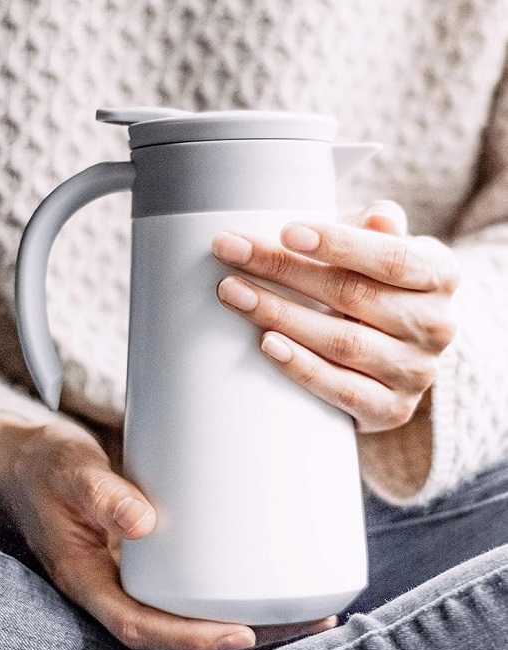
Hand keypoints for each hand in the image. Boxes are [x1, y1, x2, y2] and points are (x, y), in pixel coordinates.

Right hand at [0, 412, 334, 649]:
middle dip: (249, 634)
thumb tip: (145, 522)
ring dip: (257, 614)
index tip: (242, 635)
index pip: (140, 627)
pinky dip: (239, 581)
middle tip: (311, 622)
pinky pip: (199, 577)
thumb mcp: (65, 473)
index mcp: (89, 581)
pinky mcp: (157, 552)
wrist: (27, 458)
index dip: (190, 639)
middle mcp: (119, 585)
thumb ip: (99, 494)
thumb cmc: (42, 467)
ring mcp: (140, 571)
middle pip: (185, 628)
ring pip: (199, 607)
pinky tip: (279, 569)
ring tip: (315, 607)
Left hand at [211, 200, 459, 432]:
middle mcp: (436, 326)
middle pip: (353, 296)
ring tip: (234, 294)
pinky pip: (341, 390)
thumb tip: (377, 217)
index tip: (286, 232)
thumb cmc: (376, 291)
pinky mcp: (390, 411)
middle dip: (284, 271)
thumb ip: (380, 229)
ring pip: (341, 343)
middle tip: (231, 253)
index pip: (390, 257)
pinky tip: (267, 343)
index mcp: (440, 276)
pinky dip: (300, 366)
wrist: (390, 361)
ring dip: (280, 315)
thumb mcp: (384, 252)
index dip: (339, 244)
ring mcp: (415, 373)